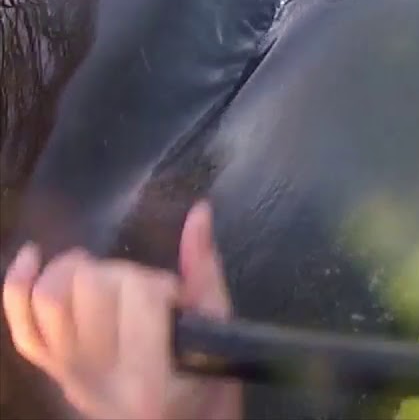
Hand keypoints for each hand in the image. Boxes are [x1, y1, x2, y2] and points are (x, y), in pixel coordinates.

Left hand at [3, 200, 241, 419]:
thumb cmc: (210, 386)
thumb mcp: (219, 332)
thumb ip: (205, 271)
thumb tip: (200, 212)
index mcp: (151, 377)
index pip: (141, 296)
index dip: (161, 285)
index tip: (177, 300)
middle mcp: (99, 379)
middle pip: (92, 288)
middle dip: (122, 276)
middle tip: (144, 293)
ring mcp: (67, 377)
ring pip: (50, 298)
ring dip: (75, 271)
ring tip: (100, 273)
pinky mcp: (51, 372)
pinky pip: (21, 324)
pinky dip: (19, 284)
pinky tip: (33, 255)